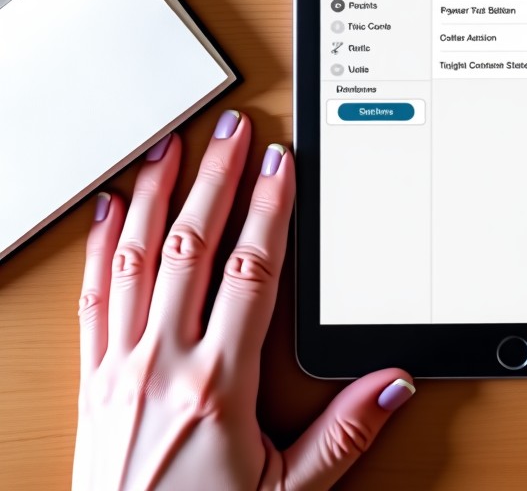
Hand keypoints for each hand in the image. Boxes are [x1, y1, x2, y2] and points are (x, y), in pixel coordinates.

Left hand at [74, 110, 414, 490]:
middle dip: (215, 178)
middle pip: (192, 244)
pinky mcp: (92, 378)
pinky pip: (94, 297)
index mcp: (218, 383)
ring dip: (155, 195)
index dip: (268, 209)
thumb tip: (393, 383)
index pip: (249, 270)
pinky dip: (101, 246)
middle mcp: (164, 361)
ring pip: (138, 257)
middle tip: (231, 131)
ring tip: (170, 147)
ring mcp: (121, 365)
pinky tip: (111, 209)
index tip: (279, 165)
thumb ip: (344, 435)